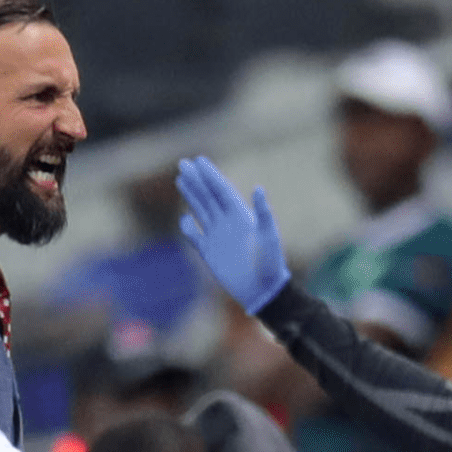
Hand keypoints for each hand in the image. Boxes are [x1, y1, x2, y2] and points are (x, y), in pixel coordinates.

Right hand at [175, 156, 291, 312]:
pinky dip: (188, 227)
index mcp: (241, 215)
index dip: (210, 175)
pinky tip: (183, 218)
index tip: (199, 160)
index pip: (222, 190)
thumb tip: (258, 188)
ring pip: (201, 211)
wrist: (264, 290)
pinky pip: (196, 236)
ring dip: (191, 196)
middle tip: (183, 163)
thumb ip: (263, 213)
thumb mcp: (269, 236)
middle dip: (196, 180)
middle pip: (208, 196)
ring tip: (180, 180)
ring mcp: (218, 237)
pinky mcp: (210, 253)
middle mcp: (228, 223)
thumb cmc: (271, 263)